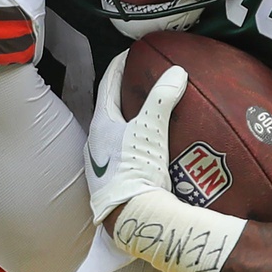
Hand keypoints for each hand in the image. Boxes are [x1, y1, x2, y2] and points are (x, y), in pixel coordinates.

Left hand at [85, 51, 187, 225]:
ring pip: (113, 133)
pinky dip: (133, 142)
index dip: (118, 67)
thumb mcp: (151, 129)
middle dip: (123, 94)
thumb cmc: (136, 170)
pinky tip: (147, 148)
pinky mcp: (111, 181)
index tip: (129, 54)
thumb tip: (176, 71)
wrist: (131, 216)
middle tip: (140, 81)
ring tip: (146, 113)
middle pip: (108, 109)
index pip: (107, 86)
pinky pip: (121, 153)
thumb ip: (162, 98)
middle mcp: (95, 143)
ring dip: (127, 120)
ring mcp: (100, 164)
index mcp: (100, 125)